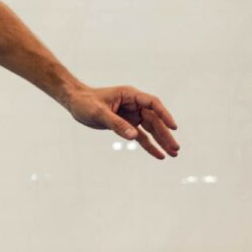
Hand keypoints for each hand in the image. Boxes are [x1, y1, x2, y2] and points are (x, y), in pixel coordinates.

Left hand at [65, 85, 179, 158]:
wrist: (75, 102)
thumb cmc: (85, 102)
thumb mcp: (99, 113)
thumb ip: (117, 124)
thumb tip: (134, 136)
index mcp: (130, 95)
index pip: (152, 104)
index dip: (164, 114)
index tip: (173, 126)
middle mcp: (134, 105)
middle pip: (154, 120)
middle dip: (165, 134)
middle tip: (176, 148)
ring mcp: (131, 115)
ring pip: (150, 129)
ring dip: (161, 141)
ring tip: (174, 154)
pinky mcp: (126, 125)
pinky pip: (141, 137)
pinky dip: (149, 145)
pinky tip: (159, 155)